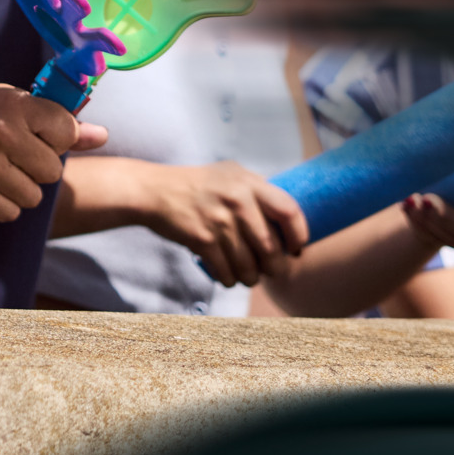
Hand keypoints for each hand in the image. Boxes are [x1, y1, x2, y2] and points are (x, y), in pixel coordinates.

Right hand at [0, 82, 102, 225]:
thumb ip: (57, 121)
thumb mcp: (11, 108)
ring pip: (31, 196)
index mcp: (13, 103)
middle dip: (36, 171)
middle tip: (11, 160)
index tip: (36, 138)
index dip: (56, 141)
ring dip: (17, 191)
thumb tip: (102, 136)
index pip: (67, 132)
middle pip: (52, 171)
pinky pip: (9, 212)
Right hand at [145, 161, 308, 287]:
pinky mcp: (202, 239)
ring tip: (250, 277)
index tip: (296, 249)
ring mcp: (219, 221)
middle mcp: (237, 200)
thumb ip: (256, 190)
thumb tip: (287, 216)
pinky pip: (226, 271)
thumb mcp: (229, 175)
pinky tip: (229, 278)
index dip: (299, 235)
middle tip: (273, 271)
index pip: (289, 210)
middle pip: (271, 247)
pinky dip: (230, 280)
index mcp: (249, 182)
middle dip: (275, 267)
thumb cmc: (197, 185)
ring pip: (249, 265)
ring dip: (252, 278)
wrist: (154, 191)